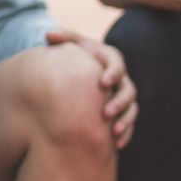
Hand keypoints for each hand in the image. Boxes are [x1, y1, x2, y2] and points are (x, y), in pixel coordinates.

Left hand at [46, 30, 137, 148]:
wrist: (81, 72)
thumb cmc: (76, 56)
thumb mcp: (71, 43)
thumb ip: (62, 37)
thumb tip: (48, 35)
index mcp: (112, 60)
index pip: (118, 65)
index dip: (113, 74)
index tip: (103, 83)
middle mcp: (122, 80)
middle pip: (129, 91)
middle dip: (120, 102)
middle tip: (106, 113)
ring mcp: (124, 97)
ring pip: (132, 110)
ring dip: (125, 121)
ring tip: (114, 132)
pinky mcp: (125, 112)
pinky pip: (130, 125)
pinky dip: (126, 134)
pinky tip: (117, 146)